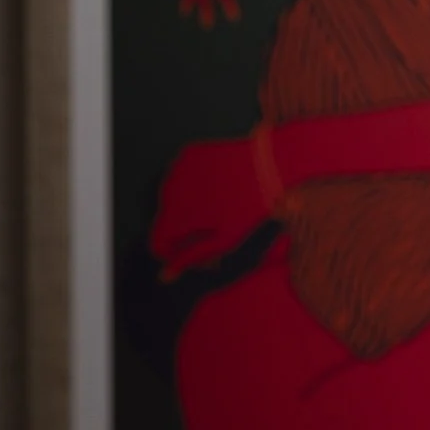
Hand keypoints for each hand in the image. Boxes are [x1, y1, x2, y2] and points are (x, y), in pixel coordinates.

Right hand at [151, 131, 276, 274]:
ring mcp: (178, 168)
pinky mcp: (189, 153)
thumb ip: (192, 257)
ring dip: (186, 208)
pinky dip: (192, 186)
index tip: (193, 257)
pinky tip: (215, 190)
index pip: (158, 243)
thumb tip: (164, 276)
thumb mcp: (225, 241)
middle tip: (211, 235)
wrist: (271, 164)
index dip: (174, 255)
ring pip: (171, 198)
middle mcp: (169, 190)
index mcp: (175, 215)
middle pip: (165, 220)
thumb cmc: (251, 210)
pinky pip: (182, 175)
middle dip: (182, 231)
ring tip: (215, 212)